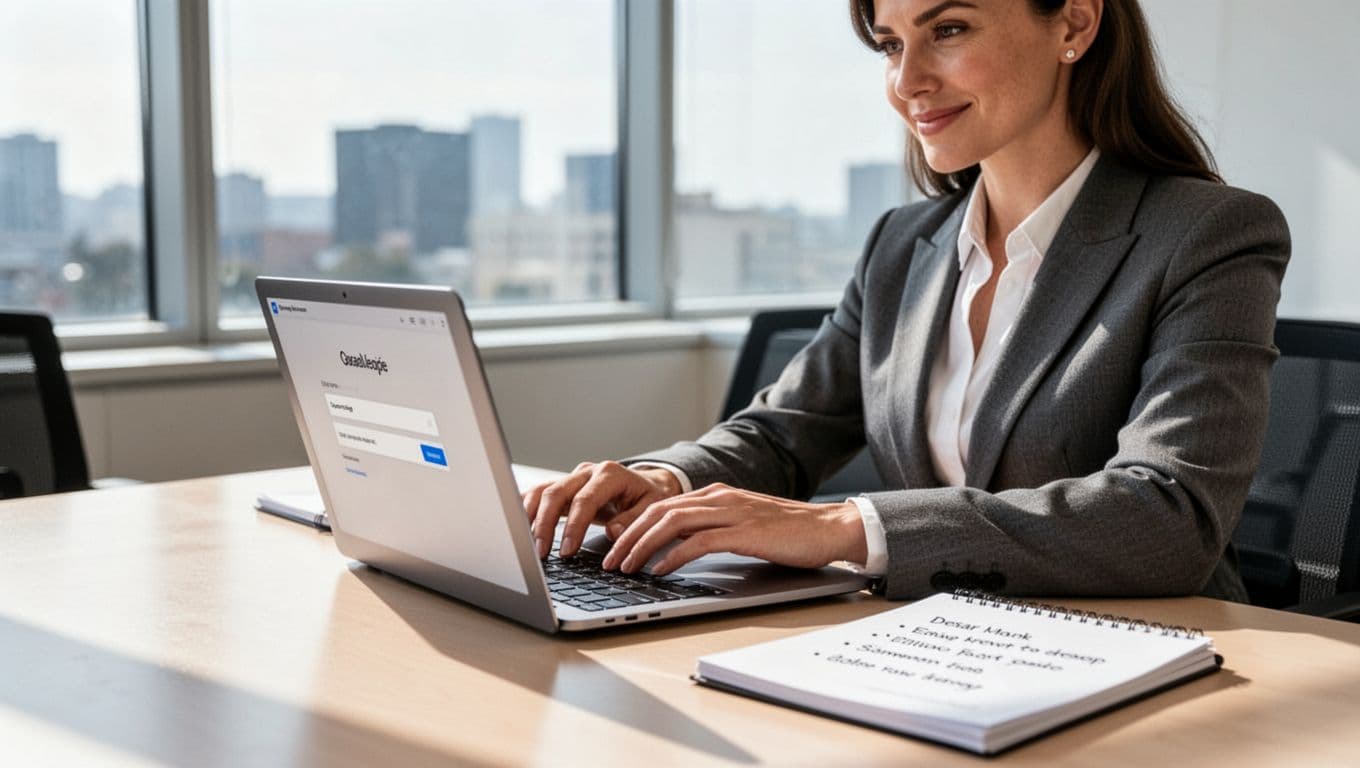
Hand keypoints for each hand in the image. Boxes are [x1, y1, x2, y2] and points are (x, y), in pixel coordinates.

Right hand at [521, 461, 682, 558]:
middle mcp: (587, 472)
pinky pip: (538, 494)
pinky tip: (518, 527)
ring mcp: (572, 478)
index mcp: (610, 474)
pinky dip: (526, 509)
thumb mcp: (652, 508)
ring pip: (542, 491)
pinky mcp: (563, 486)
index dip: (573, 527)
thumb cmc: (647, 498)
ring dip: (530, 517)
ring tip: (524, 543)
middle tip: (540, 553)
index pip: (584, 500)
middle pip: (556, 493)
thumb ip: (633, 520)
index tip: (567, 551)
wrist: (645, 484)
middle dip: (544, 524)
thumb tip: (613, 532)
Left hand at [599, 483, 867, 575]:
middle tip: (608, 560)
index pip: (662, 505)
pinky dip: (674, 556)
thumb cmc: (789, 533)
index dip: (633, 524)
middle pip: (658, 511)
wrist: (831, 528)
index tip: (613, 545)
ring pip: (672, 523)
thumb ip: (713, 530)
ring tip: (625, 566)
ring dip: (643, 546)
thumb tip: (678, 550)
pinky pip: (699, 542)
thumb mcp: (743, 526)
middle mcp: (719, 498)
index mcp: (715, 495)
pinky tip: (659, 571)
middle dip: (628, 536)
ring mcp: (732, 513)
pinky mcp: (745, 532)